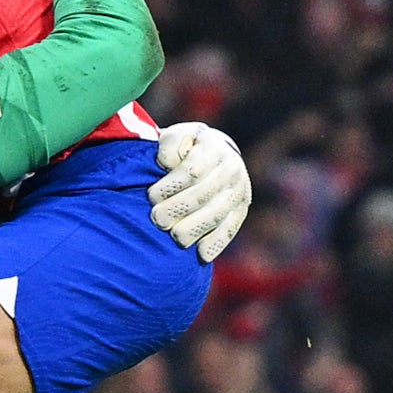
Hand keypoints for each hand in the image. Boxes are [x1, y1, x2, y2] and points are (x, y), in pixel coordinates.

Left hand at [150, 122, 253, 261]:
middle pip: (203, 194)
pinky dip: (216, 243)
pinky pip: (230, 229)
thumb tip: (167, 164)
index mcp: (214, 147)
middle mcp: (231, 168)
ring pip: (217, 214)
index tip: (151, 196)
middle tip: (157, 220)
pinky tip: (201, 254)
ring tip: (174, 237)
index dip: (170, 186)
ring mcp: (239, 191)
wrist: (213, 153)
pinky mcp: (241, 210)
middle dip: (177, 209)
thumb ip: (169, 146)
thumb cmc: (184, 148)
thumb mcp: (175, 137)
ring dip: (194, 228)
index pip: (192, 170)